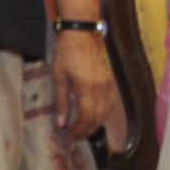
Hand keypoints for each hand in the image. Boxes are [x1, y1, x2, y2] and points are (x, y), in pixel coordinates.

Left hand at [52, 31, 128, 151]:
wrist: (83, 32)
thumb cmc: (67, 52)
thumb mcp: (58, 76)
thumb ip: (61, 101)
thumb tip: (61, 123)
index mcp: (86, 88)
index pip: (85, 118)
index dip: (78, 131)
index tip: (70, 137)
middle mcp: (101, 89)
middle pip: (97, 119)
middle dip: (86, 131)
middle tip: (76, 137)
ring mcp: (108, 85)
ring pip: (106, 113)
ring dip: (96, 125)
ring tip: (84, 130)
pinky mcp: (111, 81)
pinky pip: (111, 104)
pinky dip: (104, 114)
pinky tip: (96, 117)